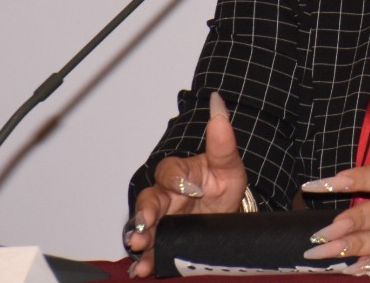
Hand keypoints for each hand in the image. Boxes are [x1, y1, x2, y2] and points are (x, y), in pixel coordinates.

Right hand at [125, 93, 247, 277]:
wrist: (228, 213)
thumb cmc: (223, 184)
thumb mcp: (229, 165)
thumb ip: (223, 140)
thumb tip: (219, 102)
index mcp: (181, 174)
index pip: (169, 171)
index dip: (176, 179)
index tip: (190, 188)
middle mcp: (166, 196)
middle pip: (149, 200)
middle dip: (145, 212)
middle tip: (147, 224)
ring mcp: (163, 220)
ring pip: (144, 226)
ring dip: (140, 237)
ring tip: (141, 247)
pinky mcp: (164, 242)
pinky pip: (150, 251)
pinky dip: (145, 260)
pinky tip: (144, 269)